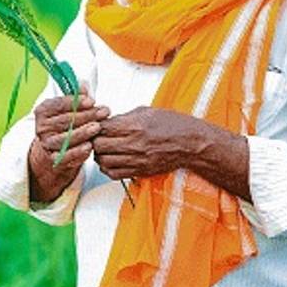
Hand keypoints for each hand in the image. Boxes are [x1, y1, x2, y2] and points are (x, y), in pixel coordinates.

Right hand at [28, 86, 109, 202]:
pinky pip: (66, 156)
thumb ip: (76, 96)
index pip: (59, 104)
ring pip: (66, 138)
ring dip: (83, 132)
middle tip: (103, 112)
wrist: (53, 150)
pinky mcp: (53, 159)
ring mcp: (47, 144)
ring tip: (97, 127)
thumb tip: (84, 83)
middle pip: (66, 120)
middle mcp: (42, 128)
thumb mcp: (68, 109)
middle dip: (87, 115)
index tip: (91, 101)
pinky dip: (78, 151)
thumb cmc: (64, 124)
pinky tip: (89, 146)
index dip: (76, 102)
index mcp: (43, 111)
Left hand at [91, 106, 208, 180]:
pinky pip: (114, 174)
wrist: (191, 143)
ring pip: (103, 162)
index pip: (102, 128)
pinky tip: (112, 160)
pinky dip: (108, 168)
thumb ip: (124, 117)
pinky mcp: (140, 171)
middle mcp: (134, 144)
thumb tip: (107, 120)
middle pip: (99, 146)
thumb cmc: (173, 125)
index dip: (95, 126)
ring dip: (100, 155)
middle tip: (97, 137)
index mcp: (135, 125)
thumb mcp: (147, 111)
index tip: (96, 125)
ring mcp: (137, 160)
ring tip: (104, 149)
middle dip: (95, 141)